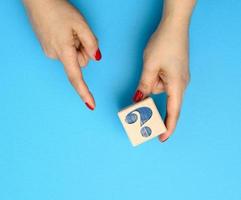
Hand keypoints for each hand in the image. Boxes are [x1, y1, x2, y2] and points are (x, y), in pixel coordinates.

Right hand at [23, 0, 101, 109]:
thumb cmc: (58, 9)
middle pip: (80, 62)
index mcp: (64, 51)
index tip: (91, 105)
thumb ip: (91, 43)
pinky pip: (67, 51)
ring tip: (70, 31)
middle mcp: (55, 55)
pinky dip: (70, 44)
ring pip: (74, 56)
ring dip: (77, 46)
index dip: (84, 92)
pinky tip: (64, 32)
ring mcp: (50, 52)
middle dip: (84, 50)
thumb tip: (97, 58)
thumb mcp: (81, 24)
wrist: (38, 0)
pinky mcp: (48, 48)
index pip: (76, 77)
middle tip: (78, 34)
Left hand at [133, 18, 189, 141]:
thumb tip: (138, 99)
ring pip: (162, 92)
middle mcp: (181, 84)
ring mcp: (179, 78)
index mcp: (177, 85)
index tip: (162, 138)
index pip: (173, 112)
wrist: (174, 26)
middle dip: (155, 109)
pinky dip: (155, 84)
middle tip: (141, 117)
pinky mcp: (175, 72)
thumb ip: (144, 85)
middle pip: (168, 103)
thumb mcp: (150, 66)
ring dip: (151, 90)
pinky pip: (164, 84)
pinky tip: (150, 75)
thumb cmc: (164, 44)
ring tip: (145, 79)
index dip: (168, 127)